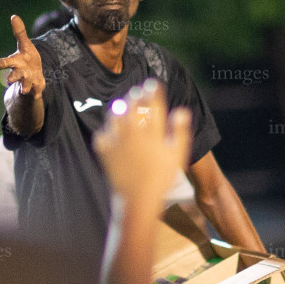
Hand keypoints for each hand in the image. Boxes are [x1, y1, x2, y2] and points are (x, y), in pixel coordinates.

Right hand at [0, 15, 44, 98]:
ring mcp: (28, 81)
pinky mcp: (36, 88)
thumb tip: (14, 16)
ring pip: (25, 85)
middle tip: (8, 80)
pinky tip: (38, 94)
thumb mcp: (25, 45)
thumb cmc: (27, 60)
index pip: (5, 62)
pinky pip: (37, 91)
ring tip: (25, 89)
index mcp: (16, 62)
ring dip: (25, 86)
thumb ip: (20, 32)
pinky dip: (37, 92)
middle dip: (12, 77)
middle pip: (14, 75)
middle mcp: (20, 73)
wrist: (34, 79)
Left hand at [93, 80, 191, 207]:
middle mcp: (133, 132)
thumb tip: (181, 110)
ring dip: (120, 107)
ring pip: (115, 115)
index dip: (153, 90)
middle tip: (137, 91)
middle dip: (136, 95)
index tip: (152, 83)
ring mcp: (117, 140)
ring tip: (123, 105)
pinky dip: (107, 130)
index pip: (153, 104)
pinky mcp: (104, 151)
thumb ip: (180, 132)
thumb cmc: (162, 179)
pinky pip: (102, 134)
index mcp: (153, 132)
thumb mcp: (178, 155)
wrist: (138, 200)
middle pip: (133, 106)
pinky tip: (110, 131)